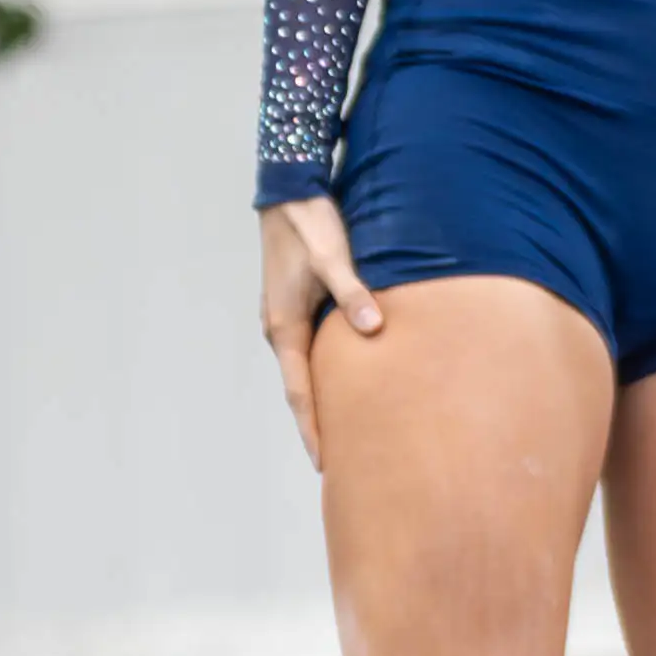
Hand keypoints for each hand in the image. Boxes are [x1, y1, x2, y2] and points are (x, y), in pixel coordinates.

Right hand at [256, 197, 383, 466]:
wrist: (287, 191)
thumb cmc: (309, 223)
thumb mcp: (332, 257)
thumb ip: (353, 293)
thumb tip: (374, 328)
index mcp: (285, 326)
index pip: (299, 392)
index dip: (313, 429)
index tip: (325, 464)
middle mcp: (281, 329)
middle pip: (300, 389)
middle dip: (318, 425)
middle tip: (341, 462)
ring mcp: (286, 318)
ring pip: (305, 372)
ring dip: (321, 401)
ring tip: (347, 430)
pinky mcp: (296, 307)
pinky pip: (310, 354)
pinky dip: (323, 376)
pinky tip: (345, 383)